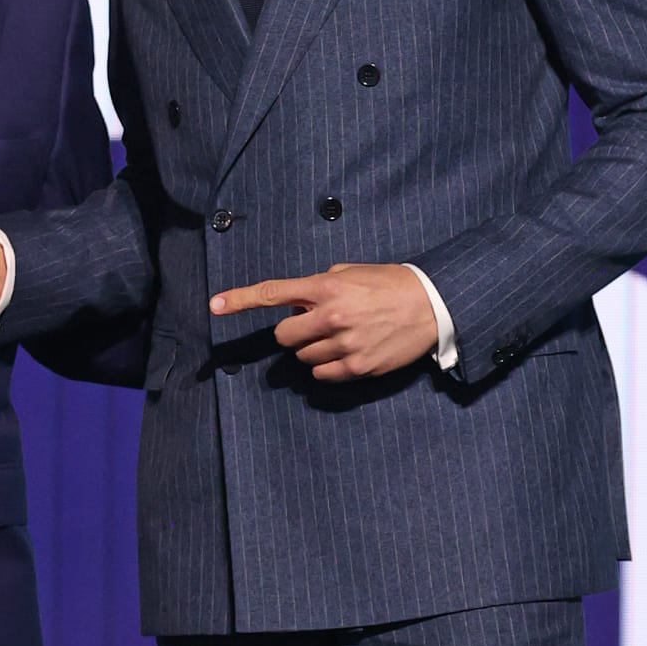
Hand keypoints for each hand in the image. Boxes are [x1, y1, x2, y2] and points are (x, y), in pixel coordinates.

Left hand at [209, 262, 439, 382]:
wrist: (431, 305)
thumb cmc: (390, 284)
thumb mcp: (353, 272)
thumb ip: (321, 284)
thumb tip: (299, 304)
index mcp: (326, 287)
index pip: (274, 293)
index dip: (240, 299)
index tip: (215, 305)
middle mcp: (331, 316)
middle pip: (283, 337)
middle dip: (292, 332)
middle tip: (314, 324)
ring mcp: (344, 344)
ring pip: (302, 357)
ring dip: (312, 348)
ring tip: (341, 335)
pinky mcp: (357, 367)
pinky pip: (321, 374)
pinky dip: (326, 366)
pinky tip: (346, 352)